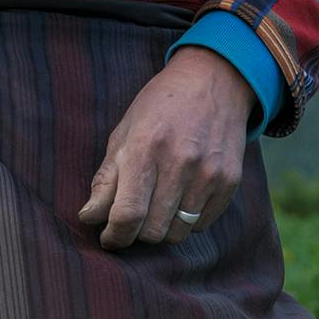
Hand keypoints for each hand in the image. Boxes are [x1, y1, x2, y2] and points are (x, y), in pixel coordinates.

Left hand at [78, 47, 257, 251]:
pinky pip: (201, 225)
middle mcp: (180, 162)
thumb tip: (89, 217)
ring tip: (156, 206)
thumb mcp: (124, 133)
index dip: (114, 235)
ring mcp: (208, 173)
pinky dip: (186, 221)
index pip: (127, 214)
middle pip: (152, 230)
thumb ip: (106, 179)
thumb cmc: (160, 107)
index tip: (109, 237)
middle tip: (133, 217)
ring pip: (177, 233)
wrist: (213, 81)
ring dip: (162, 228)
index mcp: (145, 147)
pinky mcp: (229, 181)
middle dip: (136, 232)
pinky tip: (181, 197)